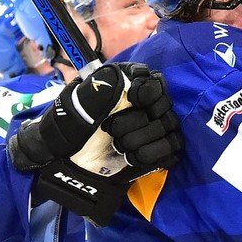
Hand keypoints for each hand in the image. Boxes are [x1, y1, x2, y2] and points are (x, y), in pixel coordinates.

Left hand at [8, 64, 182, 223]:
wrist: (69, 160)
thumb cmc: (71, 127)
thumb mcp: (76, 104)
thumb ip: (98, 89)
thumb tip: (122, 81)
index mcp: (127, 84)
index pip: (155, 82)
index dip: (146, 93)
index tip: (133, 100)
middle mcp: (145, 103)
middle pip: (163, 106)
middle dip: (136, 121)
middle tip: (112, 130)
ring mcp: (155, 125)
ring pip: (167, 127)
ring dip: (139, 139)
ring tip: (118, 145)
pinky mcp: (160, 149)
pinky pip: (171, 149)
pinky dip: (151, 154)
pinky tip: (131, 157)